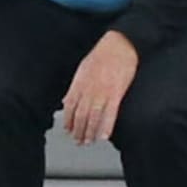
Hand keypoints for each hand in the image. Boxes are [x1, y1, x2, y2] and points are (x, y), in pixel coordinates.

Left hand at [63, 30, 139, 144]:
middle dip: (77, 130)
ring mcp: (102, 92)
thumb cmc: (103, 53)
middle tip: (77, 141)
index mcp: (79, 83)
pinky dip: (106, 126)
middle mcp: (89, 89)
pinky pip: (110, 113)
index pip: (70, 106)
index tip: (67, 130)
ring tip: (88, 141)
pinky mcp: (116, 93)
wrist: (119, 44)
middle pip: (80, 115)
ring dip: (90, 132)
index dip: (68, 120)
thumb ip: (74, 86)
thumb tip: (66, 100)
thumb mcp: (83, 68)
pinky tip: (104, 135)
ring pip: (93, 117)